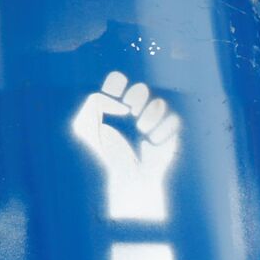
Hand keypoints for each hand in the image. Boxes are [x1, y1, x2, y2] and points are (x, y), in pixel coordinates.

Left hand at [72, 71, 182, 221]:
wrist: (129, 178)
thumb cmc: (107, 154)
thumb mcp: (86, 128)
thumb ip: (93, 106)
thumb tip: (122, 105)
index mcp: (114, 106)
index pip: (118, 81)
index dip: (117, 82)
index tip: (116, 97)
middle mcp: (136, 111)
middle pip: (141, 88)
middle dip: (137, 96)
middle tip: (129, 111)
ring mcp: (153, 122)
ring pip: (159, 103)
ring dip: (150, 114)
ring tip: (141, 130)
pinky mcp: (168, 133)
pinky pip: (173, 120)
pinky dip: (163, 129)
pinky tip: (152, 141)